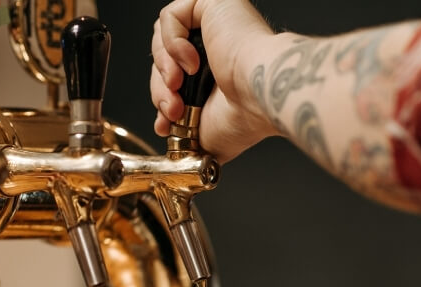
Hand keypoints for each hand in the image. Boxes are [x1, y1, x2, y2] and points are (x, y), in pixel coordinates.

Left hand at [151, 0, 279, 161]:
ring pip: (163, 38)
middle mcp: (218, 44)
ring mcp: (214, 22)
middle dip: (160, 89)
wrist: (260, 97)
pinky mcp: (211, 4)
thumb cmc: (246, 116)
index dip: (163, 97)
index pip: (174, 76)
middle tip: (172, 110)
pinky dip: (172, 43)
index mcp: (219, 71)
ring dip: (163, 67)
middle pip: (164, 58)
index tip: (165, 122)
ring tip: (178, 86)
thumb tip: (171, 140)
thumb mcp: (206, 133)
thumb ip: (187, 132)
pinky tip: (191, 63)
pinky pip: (171, 17)